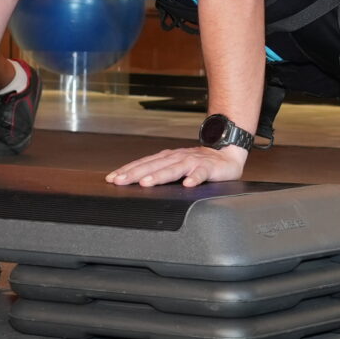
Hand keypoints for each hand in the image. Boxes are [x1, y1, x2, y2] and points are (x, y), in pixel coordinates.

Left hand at [106, 144, 247, 188]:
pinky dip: (194, 178)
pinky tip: (188, 184)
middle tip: (120, 181)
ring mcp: (192, 162)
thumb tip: (136, 183)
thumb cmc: (199, 163)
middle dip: (135, 173)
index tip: (112, 179)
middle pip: (153, 165)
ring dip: (159, 175)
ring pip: (173, 169)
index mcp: (167, 158)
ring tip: (146, 183)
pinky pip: (201, 173)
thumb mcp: (176, 167)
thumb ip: (160, 173)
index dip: (127, 171)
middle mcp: (177, 158)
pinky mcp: (209, 168)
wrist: (226, 154)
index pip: (143, 163)